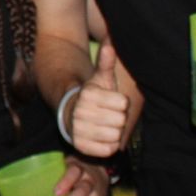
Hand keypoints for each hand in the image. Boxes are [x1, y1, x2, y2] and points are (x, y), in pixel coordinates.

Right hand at [68, 42, 131, 157]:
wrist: (72, 115)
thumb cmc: (93, 97)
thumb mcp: (99, 79)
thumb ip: (105, 63)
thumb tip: (110, 44)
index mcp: (88, 94)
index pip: (123, 103)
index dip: (121, 104)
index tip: (113, 102)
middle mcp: (81, 112)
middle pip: (120, 121)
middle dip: (118, 119)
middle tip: (109, 115)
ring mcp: (79, 130)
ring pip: (115, 136)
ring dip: (114, 133)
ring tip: (106, 126)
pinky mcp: (81, 146)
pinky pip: (108, 150)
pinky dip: (109, 146)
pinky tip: (102, 138)